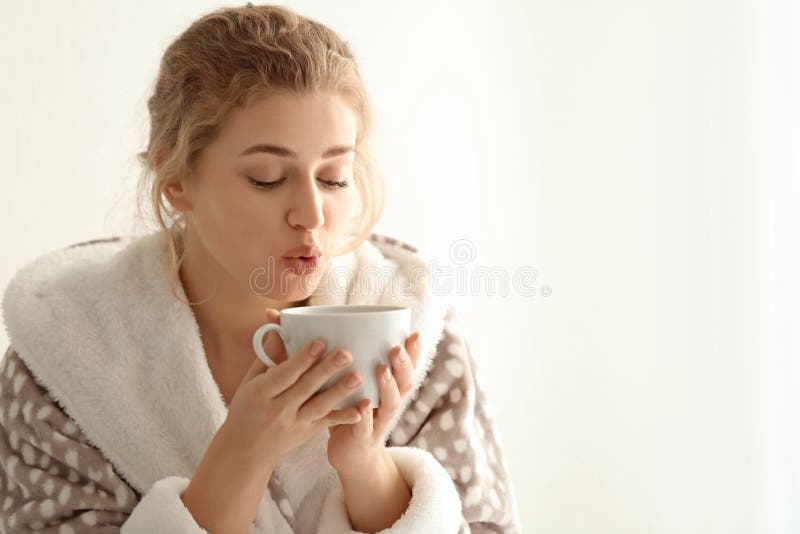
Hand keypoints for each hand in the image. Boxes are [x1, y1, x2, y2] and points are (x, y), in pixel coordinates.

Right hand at [222, 309, 363, 468]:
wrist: (245, 450)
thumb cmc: (247, 407)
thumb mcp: (251, 381)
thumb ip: (269, 354)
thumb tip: (279, 323)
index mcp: (260, 393)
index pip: (283, 374)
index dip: (301, 360)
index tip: (320, 342)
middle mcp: (277, 409)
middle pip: (304, 388)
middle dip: (326, 370)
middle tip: (346, 353)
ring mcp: (293, 424)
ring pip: (318, 406)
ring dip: (339, 392)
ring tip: (358, 377)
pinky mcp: (306, 433)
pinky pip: (326, 424)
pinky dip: (343, 418)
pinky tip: (360, 411)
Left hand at [326, 331, 421, 474]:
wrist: (352, 456)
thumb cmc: (352, 412)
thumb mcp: (358, 386)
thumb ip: (352, 363)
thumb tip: (335, 327)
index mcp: (392, 390)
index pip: (408, 368)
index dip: (414, 352)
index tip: (414, 333)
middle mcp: (390, 405)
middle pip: (405, 384)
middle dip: (404, 365)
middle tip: (396, 348)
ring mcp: (379, 423)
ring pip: (391, 404)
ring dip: (388, 386)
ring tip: (382, 370)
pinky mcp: (363, 439)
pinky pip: (366, 428)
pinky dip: (365, 417)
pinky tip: (363, 407)